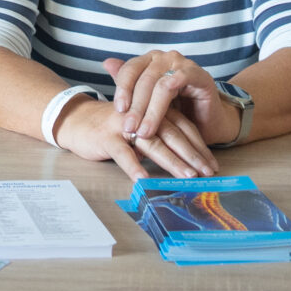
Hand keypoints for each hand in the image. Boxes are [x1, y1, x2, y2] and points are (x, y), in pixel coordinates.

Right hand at [52, 90, 216, 182]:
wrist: (78, 119)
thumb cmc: (115, 127)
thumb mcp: (142, 127)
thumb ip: (162, 136)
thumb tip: (187, 157)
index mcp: (154, 110)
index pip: (183, 126)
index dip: (199, 146)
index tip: (212, 165)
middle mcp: (143, 115)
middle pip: (173, 134)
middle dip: (192, 155)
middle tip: (208, 173)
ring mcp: (125, 126)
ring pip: (152, 143)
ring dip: (172, 161)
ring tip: (187, 176)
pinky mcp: (107, 137)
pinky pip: (123, 153)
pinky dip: (134, 166)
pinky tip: (144, 180)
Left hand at [106, 51, 235, 151]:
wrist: (207, 123)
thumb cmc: (176, 112)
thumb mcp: (148, 103)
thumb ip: (130, 85)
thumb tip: (106, 63)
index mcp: (149, 61)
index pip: (129, 70)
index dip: (121, 89)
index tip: (117, 111)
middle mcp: (164, 58)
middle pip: (142, 79)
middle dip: (134, 106)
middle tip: (128, 128)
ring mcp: (182, 63)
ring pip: (158, 84)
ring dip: (149, 110)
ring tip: (143, 131)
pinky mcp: (198, 74)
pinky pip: (179, 80)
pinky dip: (167, 97)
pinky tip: (162, 113)